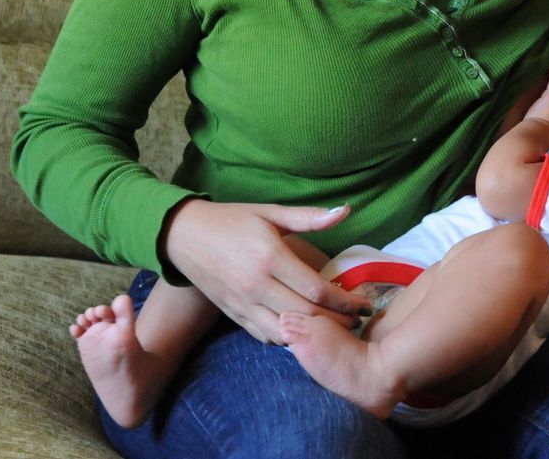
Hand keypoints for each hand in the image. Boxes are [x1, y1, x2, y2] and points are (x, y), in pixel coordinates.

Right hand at [161, 199, 369, 343]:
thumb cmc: (233, 220)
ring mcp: (243, 304)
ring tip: (337, 331)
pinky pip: (266, 336)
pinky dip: (288, 339)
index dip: (345, 301)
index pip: (316, 290)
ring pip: (286, 332)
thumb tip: (346, 210)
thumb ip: (309, 217)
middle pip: (306, 315)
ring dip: (314, 335)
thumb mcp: (270, 212)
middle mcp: (257, 286)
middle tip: (359, 322)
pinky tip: (304, 333)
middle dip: (338, 322)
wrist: (184, 236)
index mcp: (270, 258)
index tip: (364, 304)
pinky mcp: (233, 315)